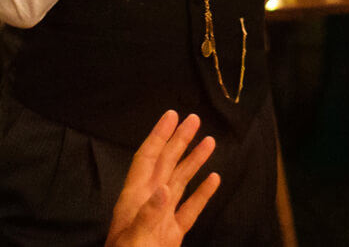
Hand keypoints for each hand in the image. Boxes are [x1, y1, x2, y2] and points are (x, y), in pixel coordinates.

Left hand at [105, 110, 219, 246]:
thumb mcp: (136, 240)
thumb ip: (149, 215)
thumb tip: (166, 190)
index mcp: (135, 199)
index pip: (148, 159)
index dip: (159, 136)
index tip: (172, 115)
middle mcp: (149, 203)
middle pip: (166, 164)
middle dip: (179, 141)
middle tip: (194, 119)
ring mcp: (161, 219)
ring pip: (180, 183)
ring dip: (194, 162)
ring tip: (209, 142)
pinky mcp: (172, 235)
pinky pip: (190, 209)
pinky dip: (202, 193)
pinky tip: (214, 179)